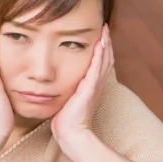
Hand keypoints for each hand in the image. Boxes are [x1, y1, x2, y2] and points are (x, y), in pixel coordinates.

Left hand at [52, 24, 113, 143]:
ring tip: (105, 30)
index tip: (99, 35)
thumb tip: (57, 83)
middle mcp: (95, 85)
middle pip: (105, 59)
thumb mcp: (67, 100)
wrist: (71, 134)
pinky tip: (100, 44)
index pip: (98, 64)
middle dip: (105, 43)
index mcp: (90, 86)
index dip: (100, 50)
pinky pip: (96, 69)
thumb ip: (67, 90)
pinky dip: (100, 56)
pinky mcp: (90, 89)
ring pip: (104, 61)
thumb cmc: (65, 120)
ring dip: (105, 45)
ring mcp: (94, 86)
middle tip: (105, 27)